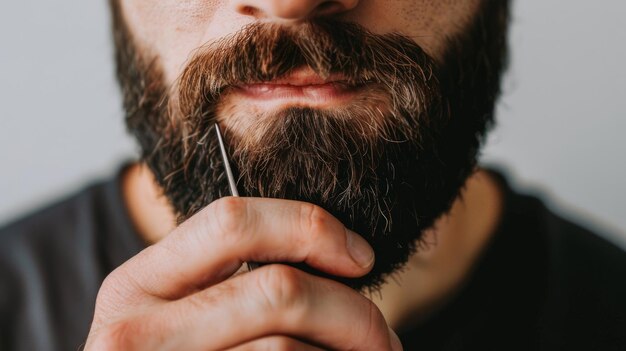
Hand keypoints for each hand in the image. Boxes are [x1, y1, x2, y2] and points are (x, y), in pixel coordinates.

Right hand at [84, 197, 402, 349]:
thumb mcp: (188, 316)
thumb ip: (236, 282)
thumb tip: (341, 257)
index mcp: (136, 286)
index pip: (231, 223)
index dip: (309, 227)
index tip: (359, 256)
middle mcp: (134, 334)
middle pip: (279, 291)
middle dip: (352, 311)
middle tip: (381, 336)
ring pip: (289, 350)